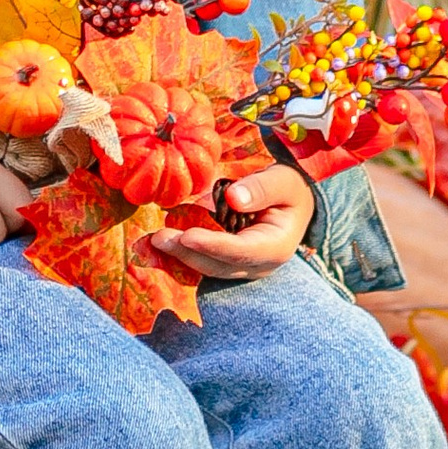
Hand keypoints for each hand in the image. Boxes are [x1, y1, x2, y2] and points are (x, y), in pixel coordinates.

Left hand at [150, 163, 315, 282]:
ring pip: (206, 267)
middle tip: (159, 237)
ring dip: (179, 255)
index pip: (240, 251)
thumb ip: (261, 188)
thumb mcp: (284, 182)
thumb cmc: (289, 189)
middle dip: (187, 253)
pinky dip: (181, 252)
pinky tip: (159, 242)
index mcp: (275, 247)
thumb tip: (234, 198)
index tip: (187, 236)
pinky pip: (202, 260)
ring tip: (154, 239)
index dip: (213, 245)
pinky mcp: (226, 261)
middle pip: (218, 264)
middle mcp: (257, 265)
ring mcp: (241, 267)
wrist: (293, 203)